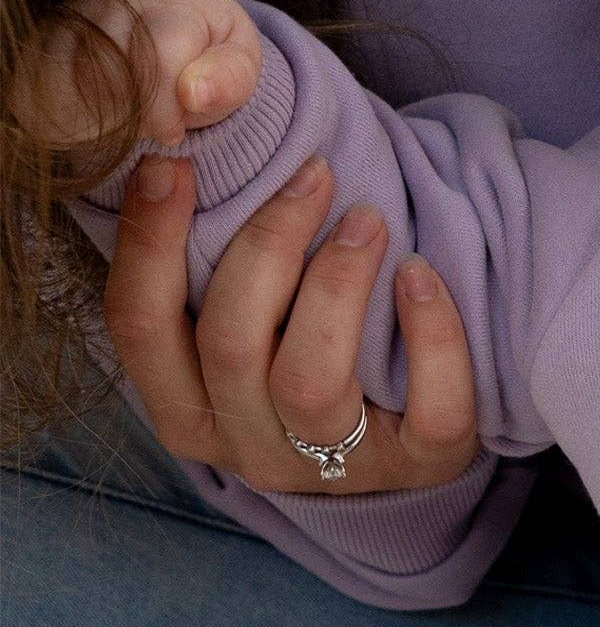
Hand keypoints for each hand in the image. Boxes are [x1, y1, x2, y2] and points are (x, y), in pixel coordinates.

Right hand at [11, 0, 262, 148]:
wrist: (176, 33)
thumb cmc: (210, 56)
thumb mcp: (239, 66)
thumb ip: (229, 79)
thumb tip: (194, 93)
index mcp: (174, 0)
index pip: (159, 53)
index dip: (164, 106)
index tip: (174, 133)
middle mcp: (118, 0)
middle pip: (107, 68)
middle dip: (131, 115)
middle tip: (154, 130)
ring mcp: (78, 17)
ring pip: (69, 79)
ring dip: (102, 116)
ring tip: (132, 121)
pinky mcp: (50, 41)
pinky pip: (44, 87)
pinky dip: (69, 116)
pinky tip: (100, 120)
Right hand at [100, 152, 482, 495]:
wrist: (400, 455)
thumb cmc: (307, 357)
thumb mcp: (248, 330)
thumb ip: (216, 272)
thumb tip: (184, 160)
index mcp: (188, 409)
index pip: (139, 327)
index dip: (148, 241)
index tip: (172, 162)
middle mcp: (250, 445)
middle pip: (229, 345)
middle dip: (266, 245)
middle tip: (312, 175)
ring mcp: (334, 464)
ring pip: (311, 381)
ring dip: (337, 283)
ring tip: (368, 219)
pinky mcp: (420, 466)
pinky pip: (430, 412)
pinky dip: (432, 338)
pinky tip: (421, 277)